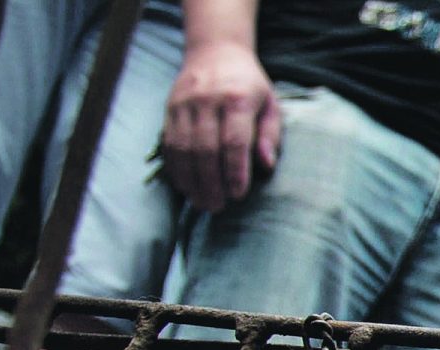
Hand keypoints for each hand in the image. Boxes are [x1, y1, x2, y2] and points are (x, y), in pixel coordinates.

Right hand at [161, 40, 281, 212]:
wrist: (215, 52)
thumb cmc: (249, 87)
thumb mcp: (270, 105)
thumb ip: (270, 135)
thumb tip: (266, 165)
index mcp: (237, 98)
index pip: (234, 141)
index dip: (235, 171)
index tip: (238, 195)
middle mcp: (207, 100)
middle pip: (205, 148)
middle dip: (210, 183)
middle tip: (217, 207)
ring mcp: (184, 104)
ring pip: (183, 148)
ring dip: (190, 180)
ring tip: (201, 203)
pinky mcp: (170, 109)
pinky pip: (169, 144)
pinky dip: (175, 168)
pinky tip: (185, 186)